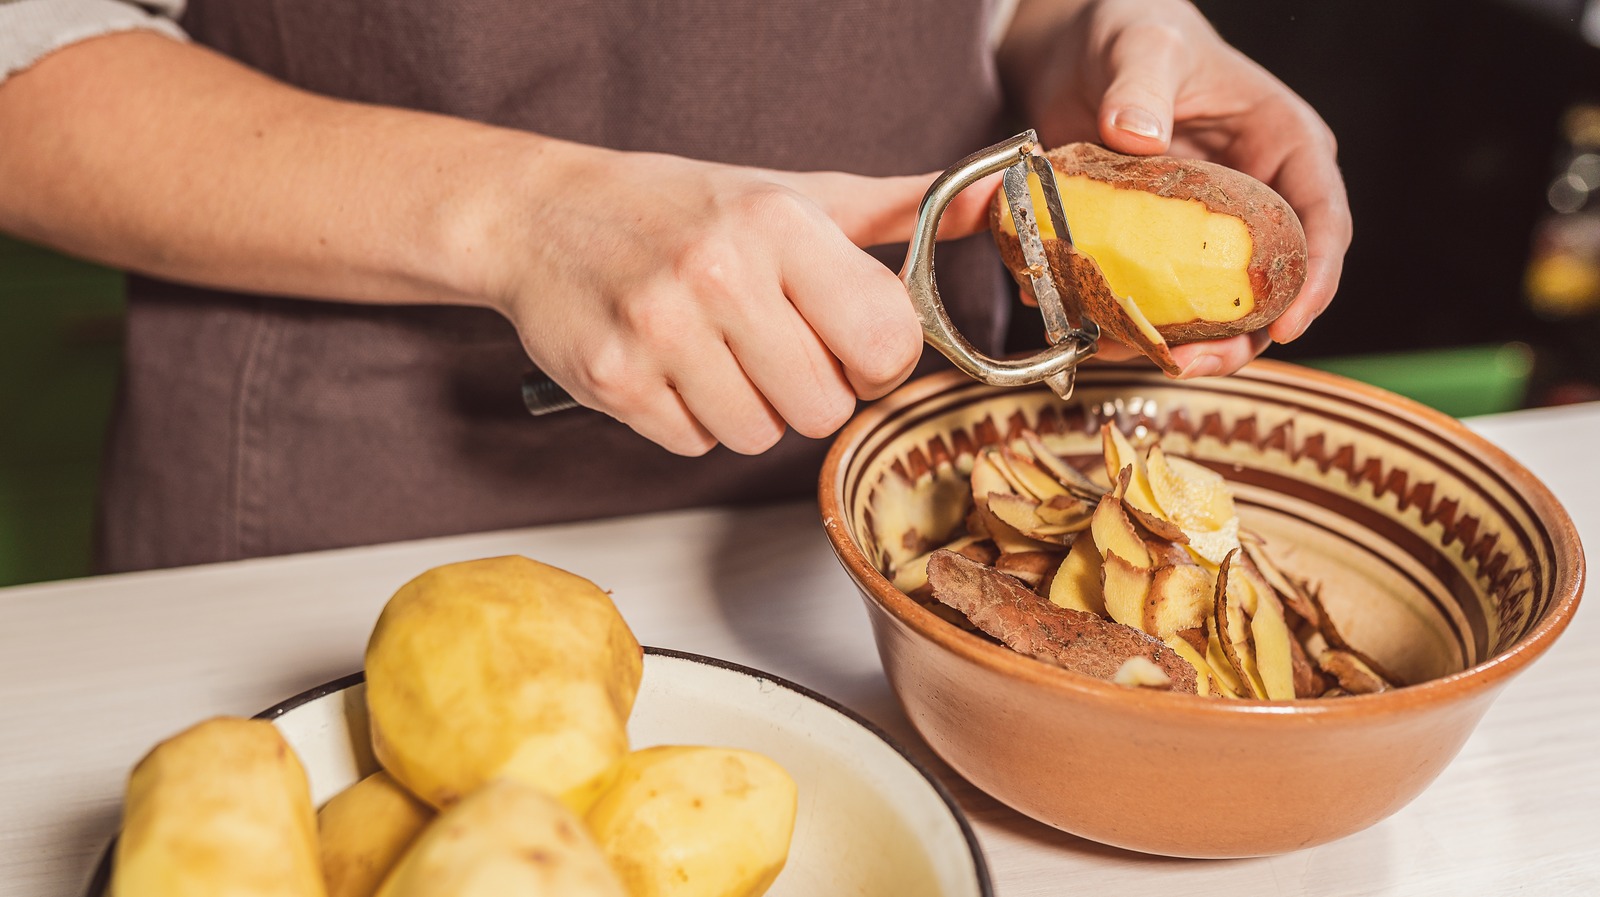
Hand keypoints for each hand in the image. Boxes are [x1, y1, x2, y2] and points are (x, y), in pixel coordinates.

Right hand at [487, 141, 994, 455]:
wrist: (543, 216)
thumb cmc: (683, 208)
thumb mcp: (796, 194)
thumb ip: (902, 213)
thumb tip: (998, 202)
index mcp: (779, 224)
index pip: (886, 343)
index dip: (875, 359)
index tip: (848, 341)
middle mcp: (719, 273)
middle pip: (825, 407)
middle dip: (808, 389)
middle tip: (771, 345)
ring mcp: (660, 331)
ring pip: (760, 437)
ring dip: (748, 409)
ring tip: (715, 351)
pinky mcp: (615, 380)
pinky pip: (695, 446)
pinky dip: (691, 421)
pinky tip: (672, 367)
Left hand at [1001, 0, 1352, 377]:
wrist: (1073, 53)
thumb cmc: (1129, 32)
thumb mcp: (1140, 44)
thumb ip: (1141, 82)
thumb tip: (1139, 134)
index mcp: (1284, 147)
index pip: (1322, 220)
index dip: (1315, 279)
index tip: (1290, 326)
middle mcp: (1255, 201)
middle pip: (1271, 289)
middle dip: (1237, 339)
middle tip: (1190, 364)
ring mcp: (1204, 236)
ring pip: (1214, 313)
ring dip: (1177, 347)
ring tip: (1131, 357)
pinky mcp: (1154, 254)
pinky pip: (1152, 304)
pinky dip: (1124, 326)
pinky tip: (1091, 336)